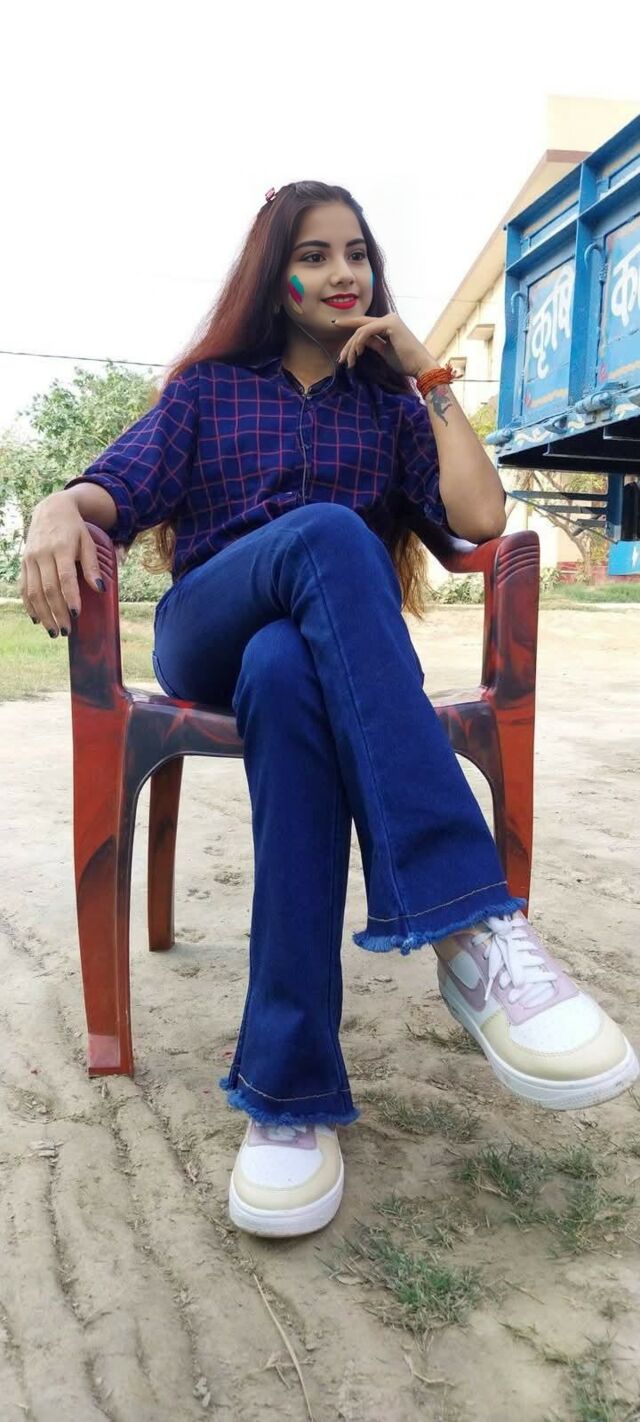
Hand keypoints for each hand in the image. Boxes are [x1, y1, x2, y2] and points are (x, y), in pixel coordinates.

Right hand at [19, 492, 104, 635]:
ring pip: (34, 591)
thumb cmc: (74, 529)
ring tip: (53, 631)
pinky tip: (37, 619)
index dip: (70, 597)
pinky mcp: (23, 563)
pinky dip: (29, 605)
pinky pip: (24, 588)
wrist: (51, 510)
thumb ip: (92, 565)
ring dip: (43, 614)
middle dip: (57, 612)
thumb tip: (100, 589)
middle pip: (48, 588)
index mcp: (62, 548)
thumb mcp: (87, 542)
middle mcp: (43, 554)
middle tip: (66, 631)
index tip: (76, 615)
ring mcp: (30, 559)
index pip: (65, 577)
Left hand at [331, 312, 436, 378]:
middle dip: (348, 344)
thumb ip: (373, 343)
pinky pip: (367, 331)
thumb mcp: (385, 351)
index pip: (365, 324)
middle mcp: (389, 318)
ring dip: (351, 348)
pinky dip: (359, 342)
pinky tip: (357, 354)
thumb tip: (360, 341)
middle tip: (340, 359)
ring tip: (349, 362)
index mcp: (388, 324)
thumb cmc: (406, 362)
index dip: (349, 324)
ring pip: (361, 330)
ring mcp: (390, 319)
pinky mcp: (390, 324)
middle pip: (360, 328)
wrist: (420, 366)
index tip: (335, 325)